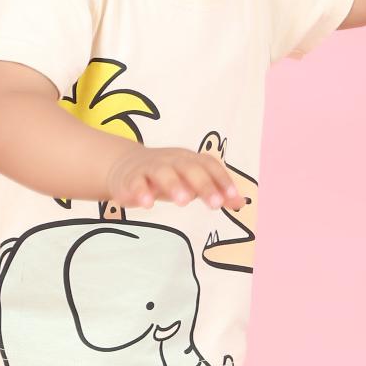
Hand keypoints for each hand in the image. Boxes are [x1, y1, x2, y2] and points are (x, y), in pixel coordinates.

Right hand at [106, 143, 244, 210]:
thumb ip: (214, 192)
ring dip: (174, 185)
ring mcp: (151, 168)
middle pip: (190, 168)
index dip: (222, 180)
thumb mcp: (191, 183)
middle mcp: (172, 161)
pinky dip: (142, 191)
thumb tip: (240, 203)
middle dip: (204, 185)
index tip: (232, 198)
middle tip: (215, 204)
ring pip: (163, 172)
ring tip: (183, 202)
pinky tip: (147, 204)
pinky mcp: (131, 178)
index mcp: (189, 160)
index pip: (209, 165)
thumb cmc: (166, 177)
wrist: (124, 167)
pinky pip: (137, 182)